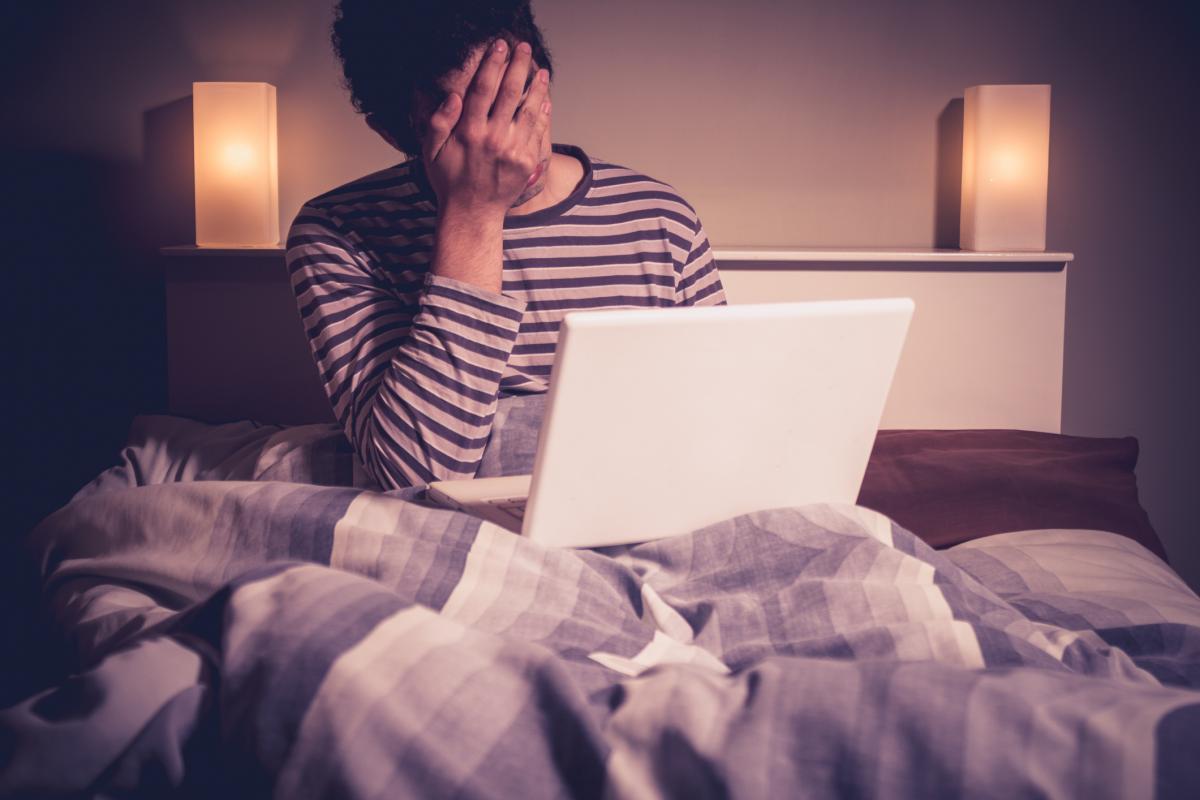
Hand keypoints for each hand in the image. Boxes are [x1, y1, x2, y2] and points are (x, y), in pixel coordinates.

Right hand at [422, 38, 551, 216]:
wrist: (472, 213)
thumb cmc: (449, 180)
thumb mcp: (431, 151)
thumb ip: (439, 121)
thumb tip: (454, 95)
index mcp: (469, 131)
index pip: (483, 88)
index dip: (493, 63)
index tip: (499, 46)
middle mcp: (493, 138)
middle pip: (510, 92)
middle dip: (518, 66)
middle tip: (524, 49)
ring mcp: (512, 150)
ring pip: (529, 109)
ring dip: (537, 87)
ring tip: (541, 70)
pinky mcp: (526, 162)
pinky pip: (538, 131)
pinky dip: (543, 113)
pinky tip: (545, 99)